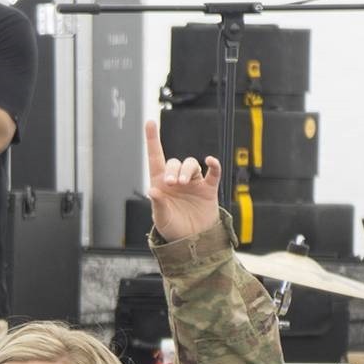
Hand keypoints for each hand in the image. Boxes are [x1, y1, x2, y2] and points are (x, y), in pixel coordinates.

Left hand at [144, 120, 220, 241]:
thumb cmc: (173, 229)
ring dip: (187, 170)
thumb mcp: (161, 219)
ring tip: (184, 183)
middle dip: (174, 170)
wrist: (192, 241)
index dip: (152, 140)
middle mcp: (177, 180)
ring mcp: (193, 183)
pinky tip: (211, 162)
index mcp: (161, 184)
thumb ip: (158, 205)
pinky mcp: (208, 189)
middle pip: (175, 162)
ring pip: (191, 164)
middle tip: (173, 183)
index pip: (155, 158)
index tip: (149, 122)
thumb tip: (152, 190)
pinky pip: (213, 173)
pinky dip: (213, 165)